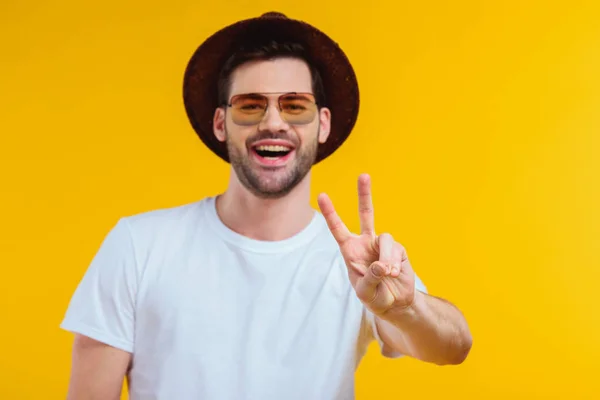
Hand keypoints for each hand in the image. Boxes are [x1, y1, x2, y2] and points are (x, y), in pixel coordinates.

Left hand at [317, 174, 415, 316]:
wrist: (395, 304)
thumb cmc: (374, 297)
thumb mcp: (365, 292)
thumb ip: (370, 278)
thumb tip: (381, 264)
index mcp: (350, 250)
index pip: (338, 229)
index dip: (330, 213)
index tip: (321, 195)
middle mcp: (366, 243)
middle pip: (366, 214)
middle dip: (365, 194)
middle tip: (364, 175)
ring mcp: (383, 245)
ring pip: (385, 239)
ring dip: (386, 258)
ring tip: (386, 273)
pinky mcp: (399, 250)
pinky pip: (396, 250)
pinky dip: (394, 263)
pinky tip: (393, 273)